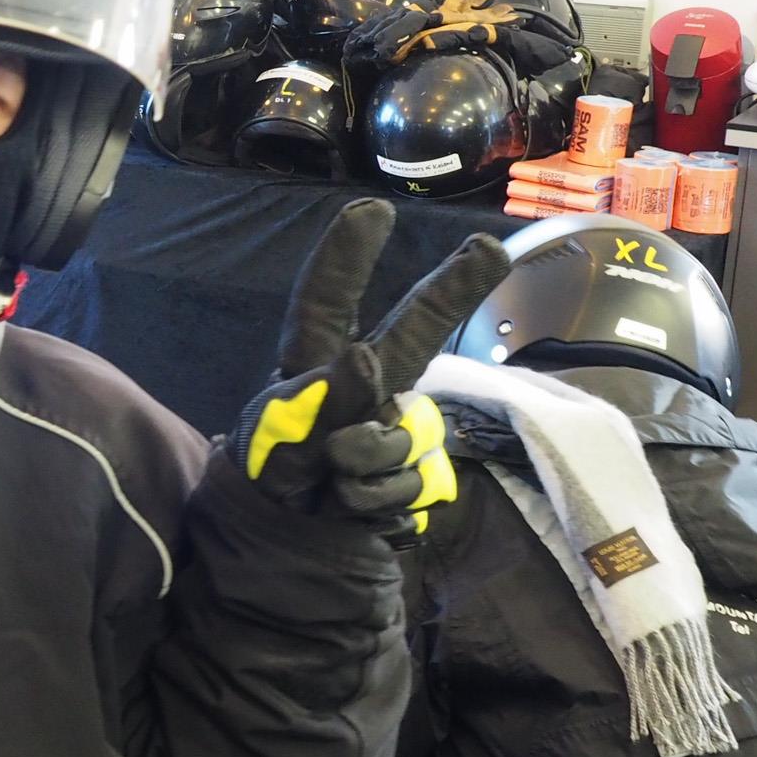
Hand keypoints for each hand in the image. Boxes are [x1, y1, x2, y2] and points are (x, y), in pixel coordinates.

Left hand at [232, 200, 510, 537]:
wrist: (284, 546)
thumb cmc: (268, 474)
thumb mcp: (276, 435)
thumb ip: (321, 398)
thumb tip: (364, 356)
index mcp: (310, 364)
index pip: (324, 304)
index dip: (345, 258)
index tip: (372, 209)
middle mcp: (358, 386)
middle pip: (412, 332)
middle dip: (450, 290)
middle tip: (489, 247)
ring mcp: (389, 426)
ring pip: (407, 430)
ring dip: (371, 459)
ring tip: (330, 478)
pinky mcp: (409, 472)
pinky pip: (408, 480)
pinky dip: (377, 498)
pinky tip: (347, 506)